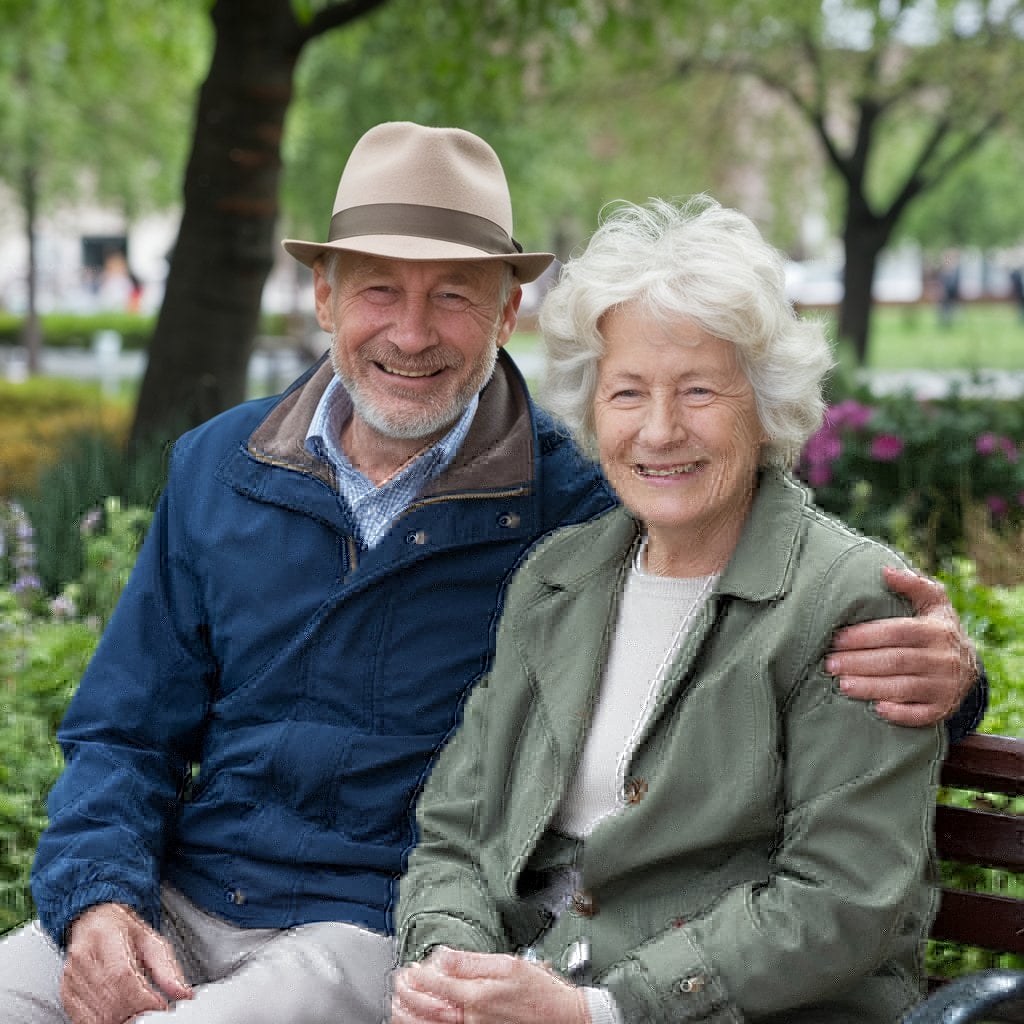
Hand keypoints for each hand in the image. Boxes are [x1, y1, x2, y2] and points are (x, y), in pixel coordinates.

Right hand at [61, 903, 191, 1023]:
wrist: (93, 922)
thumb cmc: (121, 930)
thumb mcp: (151, 940)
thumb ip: (167, 968)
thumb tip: (182, 992)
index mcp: (106, 937)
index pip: (121, 975)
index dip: (142, 997)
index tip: (160, 1005)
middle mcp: (84, 958)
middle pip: (109, 999)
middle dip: (135, 1011)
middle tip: (152, 1010)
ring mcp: (72, 978)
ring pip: (96, 1014)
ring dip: (121, 1020)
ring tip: (138, 1013)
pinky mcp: (67, 994)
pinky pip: (84, 1019)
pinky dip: (105, 1022)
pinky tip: (120, 1016)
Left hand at [391, 947, 588, 1023]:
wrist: (565, 1020)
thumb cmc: (542, 993)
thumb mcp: (509, 963)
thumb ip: (471, 961)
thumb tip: (443, 956)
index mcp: (477, 995)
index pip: (434, 984)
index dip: (416, 975)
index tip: (408, 969)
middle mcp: (471, 1019)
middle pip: (426, 1009)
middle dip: (406, 996)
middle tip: (398, 984)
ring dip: (409, 1017)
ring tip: (399, 1005)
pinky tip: (420, 1022)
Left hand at [827, 566, 976, 726]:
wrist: (968, 667)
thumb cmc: (936, 629)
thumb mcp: (933, 603)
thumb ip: (913, 584)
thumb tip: (885, 570)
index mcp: (936, 630)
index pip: (898, 632)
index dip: (866, 635)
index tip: (837, 639)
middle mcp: (943, 658)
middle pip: (896, 661)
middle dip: (860, 662)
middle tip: (830, 664)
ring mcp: (944, 686)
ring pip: (905, 688)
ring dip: (871, 687)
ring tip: (841, 684)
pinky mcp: (943, 709)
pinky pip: (922, 715)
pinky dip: (900, 713)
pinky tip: (877, 709)